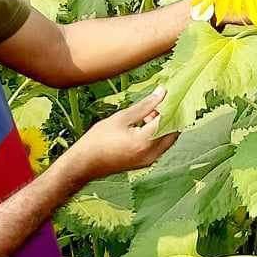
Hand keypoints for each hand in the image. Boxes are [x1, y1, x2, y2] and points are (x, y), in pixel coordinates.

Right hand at [61, 88, 178, 183]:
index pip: (169, 119)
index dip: (171, 105)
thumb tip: (162, 91)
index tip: (169, 93)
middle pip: (173, 131)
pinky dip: (157, 134)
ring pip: (168, 139)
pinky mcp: (146, 163)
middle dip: (169, 115)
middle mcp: (152, 154)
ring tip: (147, 113)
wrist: (83, 164)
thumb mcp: (121, 118)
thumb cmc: (97, 140)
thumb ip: (145, 105)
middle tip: (158, 102)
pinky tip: (143, 124)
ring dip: (163, 124)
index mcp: (145, 141)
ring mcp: (150, 160)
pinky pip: (160, 146)